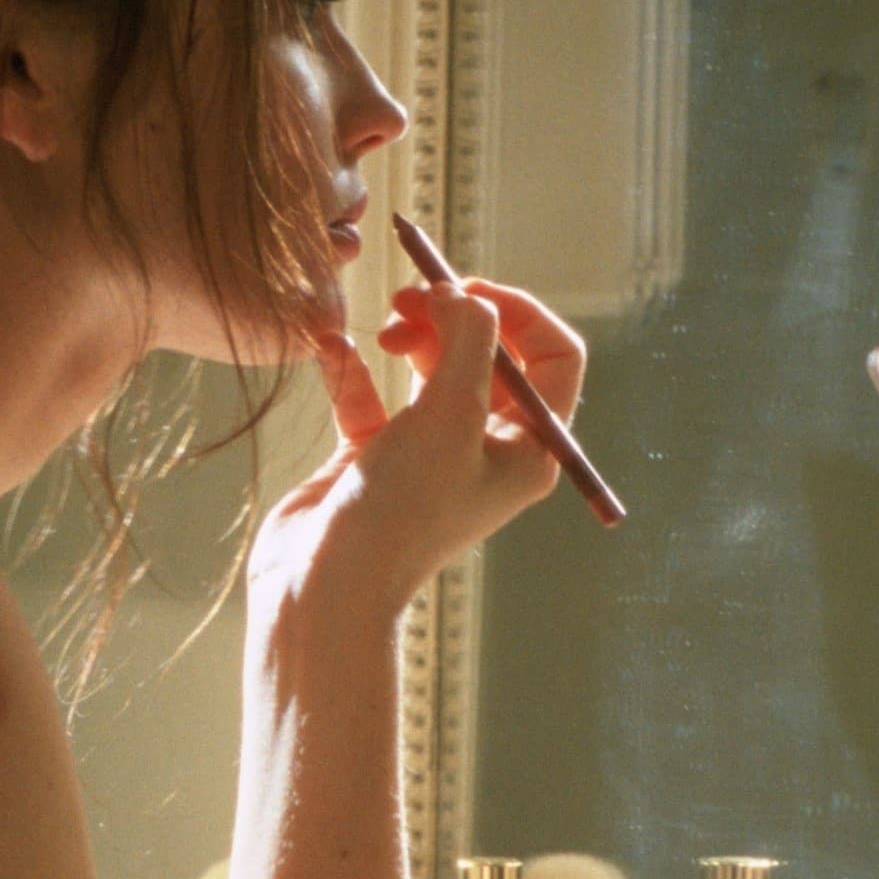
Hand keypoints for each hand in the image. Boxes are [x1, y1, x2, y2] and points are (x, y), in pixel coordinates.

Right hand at [252, 279, 587, 619]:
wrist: (325, 590)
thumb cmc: (400, 512)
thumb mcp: (449, 415)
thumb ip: (468, 340)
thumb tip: (462, 292)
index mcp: (529, 451)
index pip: (553, 358)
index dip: (517, 311)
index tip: (465, 289)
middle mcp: (487, 452)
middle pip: (490, 356)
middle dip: (454, 316)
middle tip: (409, 299)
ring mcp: (431, 456)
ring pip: (433, 370)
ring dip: (411, 336)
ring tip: (383, 328)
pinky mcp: (375, 460)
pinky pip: (374, 397)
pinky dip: (356, 369)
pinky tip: (334, 348)